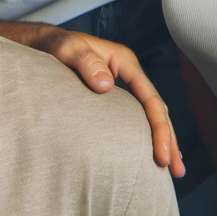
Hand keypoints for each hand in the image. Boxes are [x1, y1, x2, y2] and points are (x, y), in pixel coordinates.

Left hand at [35, 28, 184, 178]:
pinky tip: (149, 151)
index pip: (150, 98)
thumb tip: (106, 85)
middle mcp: (127, 72)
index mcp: (124, 61)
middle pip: (156, 108)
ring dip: (162, 138)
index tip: (161, 156)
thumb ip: (85, 62)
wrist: (41, 44)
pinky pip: (135, 116)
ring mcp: (121, 83)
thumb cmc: (53, 46)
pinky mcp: (112, 95)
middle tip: (176, 170)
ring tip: (173, 169)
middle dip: (169, 138)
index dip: (159, 128)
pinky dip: (145, 134)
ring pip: (149, 113)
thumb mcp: (67, 50)